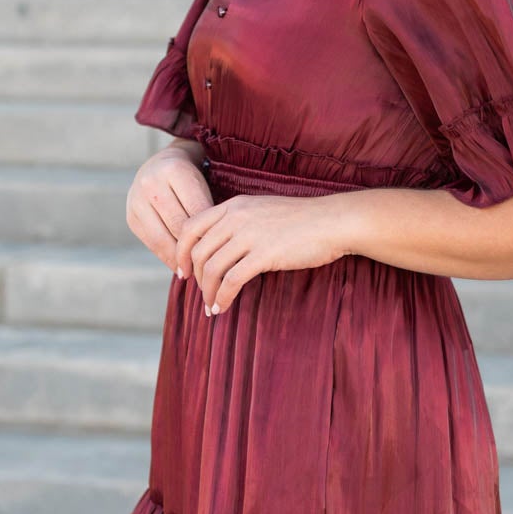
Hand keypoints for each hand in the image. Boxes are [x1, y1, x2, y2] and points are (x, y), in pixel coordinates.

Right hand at [125, 141, 211, 271]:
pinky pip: (152, 244)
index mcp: (175, 170)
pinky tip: (179, 266)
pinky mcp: (131, 217)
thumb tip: (216, 250)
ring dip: (180, 259)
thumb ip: (209, 210)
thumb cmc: (190, 180)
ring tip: (195, 272)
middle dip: (195, 249)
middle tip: (210, 268)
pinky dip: (167, 257)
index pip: (197, 211)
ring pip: (163, 239)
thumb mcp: (203, 185)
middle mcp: (152, 183)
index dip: (211, 234)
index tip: (223, 252)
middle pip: (179, 226)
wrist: (159, 166)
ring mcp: (137, 200)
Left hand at [175, 191, 349, 313]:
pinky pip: (232, 280)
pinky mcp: (264, 255)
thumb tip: (223, 247)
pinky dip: (223, 297)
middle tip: (200, 294)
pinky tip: (223, 307)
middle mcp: (236, 217)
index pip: (190, 227)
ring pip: (211, 268)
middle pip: (197, 251)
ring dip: (207, 293)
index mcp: (233, 206)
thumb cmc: (303, 220)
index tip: (183, 272)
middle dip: (194, 278)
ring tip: (211, 307)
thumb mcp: (263, 211)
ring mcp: (249, 235)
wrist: (333, 221)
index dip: (180, 252)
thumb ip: (239, 223)